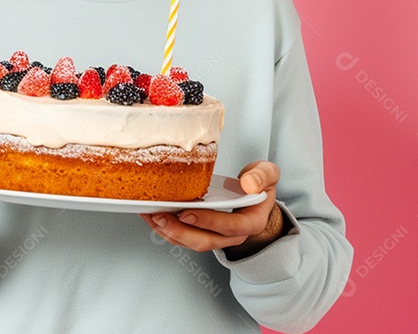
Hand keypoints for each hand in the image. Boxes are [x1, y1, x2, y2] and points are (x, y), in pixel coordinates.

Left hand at [140, 161, 284, 256]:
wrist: (254, 195)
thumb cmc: (258, 185)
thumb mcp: (267, 174)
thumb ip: (262, 176)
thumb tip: (249, 184)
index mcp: (251, 222)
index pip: (230, 227)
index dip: (208, 222)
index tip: (187, 212)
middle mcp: (233, 235)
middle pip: (205, 241)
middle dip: (179, 231)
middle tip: (160, 216)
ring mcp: (216, 236)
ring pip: (190, 242)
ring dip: (167, 231)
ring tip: (149, 215)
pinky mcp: (202, 232)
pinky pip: (182, 236)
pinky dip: (165, 227)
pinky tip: (151, 215)